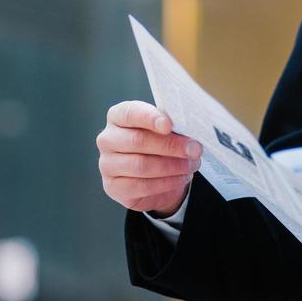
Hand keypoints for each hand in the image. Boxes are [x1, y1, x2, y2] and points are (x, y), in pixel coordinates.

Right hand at [96, 101, 202, 216]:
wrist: (153, 174)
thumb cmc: (158, 144)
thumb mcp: (164, 130)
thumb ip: (171, 126)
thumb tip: (190, 133)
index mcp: (118, 117)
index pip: (130, 113)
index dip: (150, 118)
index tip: (169, 125)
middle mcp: (108, 139)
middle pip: (138, 141)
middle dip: (170, 146)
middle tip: (194, 149)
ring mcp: (107, 164)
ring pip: (141, 165)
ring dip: (171, 166)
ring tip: (191, 165)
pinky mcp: (113, 187)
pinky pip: (141, 186)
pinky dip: (166, 183)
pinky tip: (181, 178)